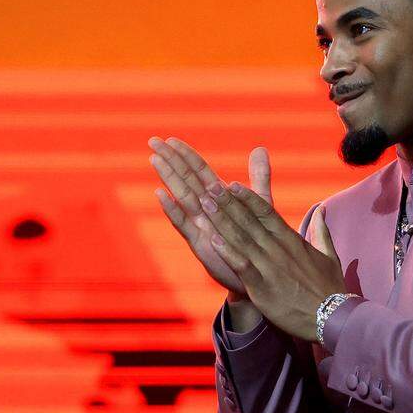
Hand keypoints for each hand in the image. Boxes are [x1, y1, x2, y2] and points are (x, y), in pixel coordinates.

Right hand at [148, 136, 274, 299]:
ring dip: (169, 178)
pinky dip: (173, 209)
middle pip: (186, 180)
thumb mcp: (260, 205)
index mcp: (219, 199)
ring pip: (182, 197)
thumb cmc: (257, 238)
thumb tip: (259, 148)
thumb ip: (259, 177)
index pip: (199, 171)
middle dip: (170, 160)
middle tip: (152, 141)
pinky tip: (161, 195)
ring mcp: (201, 226)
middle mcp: (206, 210)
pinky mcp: (201, 243)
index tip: (170, 139)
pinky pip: (184, 224)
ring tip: (155, 159)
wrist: (258, 273)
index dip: (186, 155)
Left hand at [195, 178, 345, 342]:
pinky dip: (228, 252)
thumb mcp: (329, 255)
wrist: (333, 317)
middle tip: (209, 187)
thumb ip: (321, 230)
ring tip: (205, 205)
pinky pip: (242, 266)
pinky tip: (213, 240)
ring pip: (242, 239)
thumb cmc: (331, 288)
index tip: (232, 185)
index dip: (248, 198)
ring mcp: (270, 267)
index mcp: (292, 241)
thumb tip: (321, 209)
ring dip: (222, 221)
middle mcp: (278, 249)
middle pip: (249, 221)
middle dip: (228, 203)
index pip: (266, 213)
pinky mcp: (263, 287)